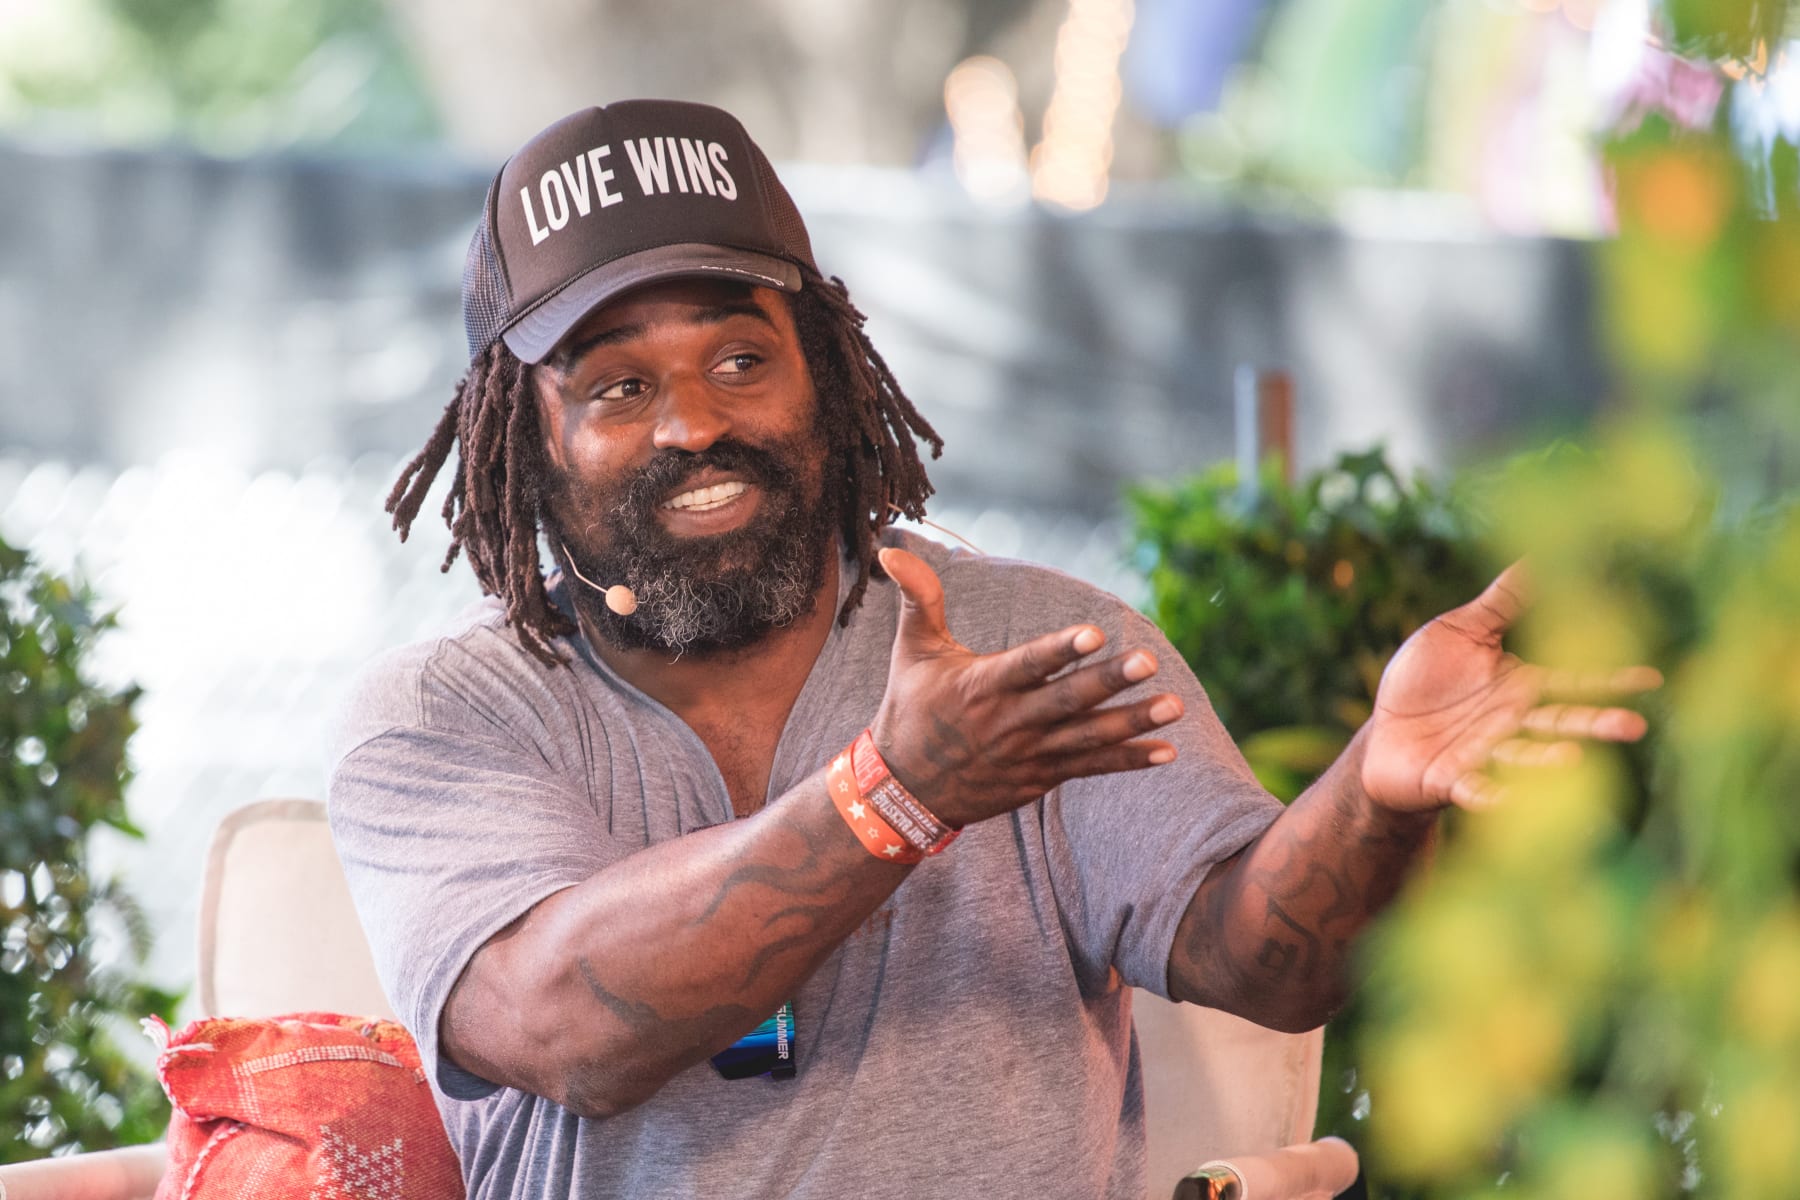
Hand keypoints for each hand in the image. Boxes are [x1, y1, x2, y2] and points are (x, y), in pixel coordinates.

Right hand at [869, 547, 1181, 828]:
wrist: (904, 792)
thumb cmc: (910, 709)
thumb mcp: (911, 652)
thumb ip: (917, 598)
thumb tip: (892, 547)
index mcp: (980, 686)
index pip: (1026, 664)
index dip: (1059, 650)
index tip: (1094, 632)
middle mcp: (1008, 722)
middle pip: (1066, 701)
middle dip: (1109, 682)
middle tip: (1149, 661)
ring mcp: (1028, 754)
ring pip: (1087, 737)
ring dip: (1133, 722)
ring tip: (1175, 705)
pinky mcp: (1041, 777)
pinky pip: (1090, 768)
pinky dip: (1128, 760)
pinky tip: (1166, 752)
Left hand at [1360, 563, 1661, 811]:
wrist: (1384, 733)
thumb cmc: (1426, 681)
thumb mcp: (1460, 631)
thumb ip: (1500, 603)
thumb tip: (1537, 556)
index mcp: (1520, 686)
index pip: (1573, 682)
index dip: (1611, 681)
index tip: (1653, 680)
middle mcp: (1512, 723)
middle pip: (1559, 722)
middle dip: (1595, 724)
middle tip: (1634, 727)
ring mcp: (1484, 753)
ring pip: (1521, 757)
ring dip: (1545, 761)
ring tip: (1573, 759)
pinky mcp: (1451, 779)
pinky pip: (1472, 788)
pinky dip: (1488, 794)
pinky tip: (1501, 797)